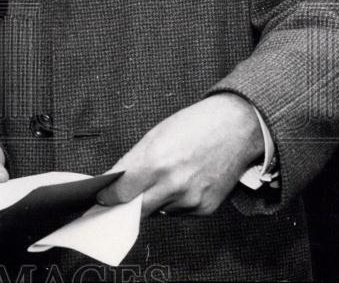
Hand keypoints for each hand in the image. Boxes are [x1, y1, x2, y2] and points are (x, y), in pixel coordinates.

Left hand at [96, 93, 263, 215]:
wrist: (236, 128)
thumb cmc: (195, 126)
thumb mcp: (154, 136)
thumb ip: (134, 163)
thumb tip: (116, 182)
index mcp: (155, 163)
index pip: (120, 193)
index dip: (108, 197)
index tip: (102, 198)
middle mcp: (172, 185)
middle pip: (136, 209)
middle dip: (126, 204)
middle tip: (121, 197)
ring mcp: (190, 200)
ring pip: (158, 211)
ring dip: (154, 200)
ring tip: (165, 177)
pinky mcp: (204, 209)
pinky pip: (178, 212)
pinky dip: (174, 202)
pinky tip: (182, 183)